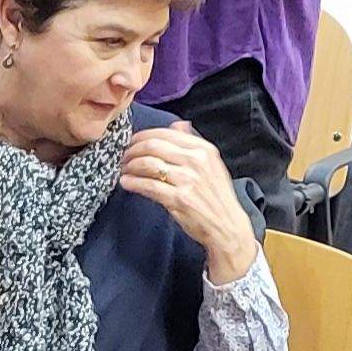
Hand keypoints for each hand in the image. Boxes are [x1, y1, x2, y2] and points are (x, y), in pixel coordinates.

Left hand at [117, 125, 258, 281]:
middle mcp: (196, 161)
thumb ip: (192, 143)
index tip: (132, 142)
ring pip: (148, 164)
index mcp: (203, 149)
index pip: (165, 134)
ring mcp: (187, 180)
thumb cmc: (216, 196)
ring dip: (130, 166)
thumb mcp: (211, 164)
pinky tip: (126, 183)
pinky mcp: (178, 199)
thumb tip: (177, 125)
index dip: (142, 136)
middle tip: (124, 157)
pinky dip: (133, 183)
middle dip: (132, 150)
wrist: (227, 225)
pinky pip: (148, 186)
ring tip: (124, 170)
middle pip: (153, 146)